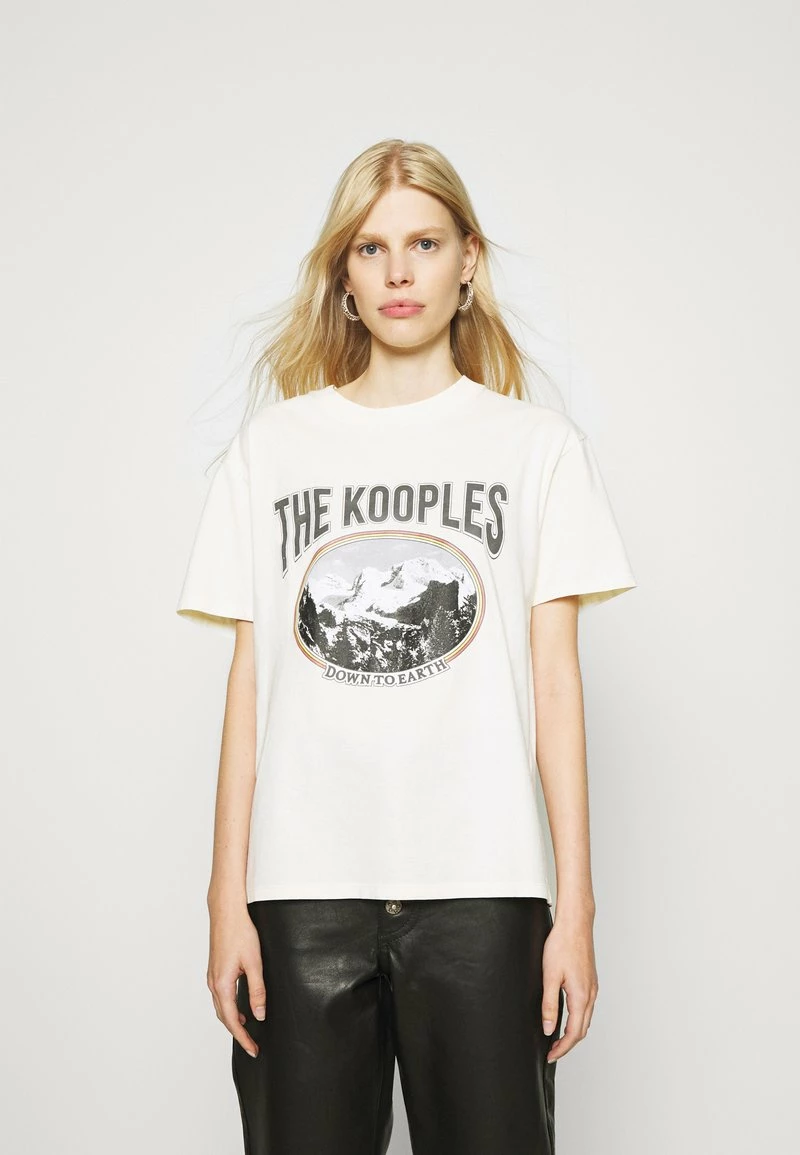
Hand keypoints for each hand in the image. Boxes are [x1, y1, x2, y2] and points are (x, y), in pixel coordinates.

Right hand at [207, 902, 266, 1058]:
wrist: (226, 912)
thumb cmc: (240, 933)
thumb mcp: (254, 963)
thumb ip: (257, 991)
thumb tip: (259, 1015)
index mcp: (222, 985)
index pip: (233, 1021)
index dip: (243, 1038)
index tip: (253, 1050)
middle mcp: (214, 983)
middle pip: (224, 1017)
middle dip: (238, 1033)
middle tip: (252, 1046)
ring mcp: (212, 976)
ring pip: (221, 1007)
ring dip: (233, 1020)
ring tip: (247, 1031)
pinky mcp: (215, 970)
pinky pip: (221, 996)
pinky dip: (229, 1007)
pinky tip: (241, 1007)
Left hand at [541, 910, 598, 1062]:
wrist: (575, 924)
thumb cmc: (562, 945)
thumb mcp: (550, 976)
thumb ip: (549, 1004)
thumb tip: (549, 1029)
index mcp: (581, 996)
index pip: (574, 1033)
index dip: (562, 1048)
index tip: (550, 1056)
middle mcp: (591, 995)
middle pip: (582, 1029)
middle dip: (568, 1044)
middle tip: (552, 1051)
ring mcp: (593, 987)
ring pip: (585, 1019)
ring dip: (573, 1032)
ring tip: (557, 1038)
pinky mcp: (590, 981)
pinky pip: (586, 1007)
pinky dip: (577, 1018)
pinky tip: (567, 1017)